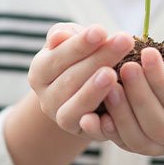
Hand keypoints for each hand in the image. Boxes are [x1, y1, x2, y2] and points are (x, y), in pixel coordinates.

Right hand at [27, 23, 133, 137]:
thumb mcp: (71, 39)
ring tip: (113, 73)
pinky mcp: (83, 134)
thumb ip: (65, 36)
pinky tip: (117, 104)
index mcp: (40, 72)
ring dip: (94, 90)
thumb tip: (59, 37)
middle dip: (98, 59)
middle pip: (70, 79)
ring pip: (75, 107)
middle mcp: (46, 98)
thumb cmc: (80, 56)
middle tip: (123, 42)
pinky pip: (91, 130)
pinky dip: (102, 121)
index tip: (101, 30)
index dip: (80, 44)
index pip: (58, 57)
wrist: (87, 87)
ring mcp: (63, 119)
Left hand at [85, 38, 163, 155]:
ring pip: (139, 139)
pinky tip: (93, 113)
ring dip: (121, 113)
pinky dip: (107, 130)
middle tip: (125, 68)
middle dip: (140, 96)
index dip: (161, 80)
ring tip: (109, 86)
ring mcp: (160, 145)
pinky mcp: (138, 145)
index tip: (146, 52)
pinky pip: (122, 143)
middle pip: (159, 125)